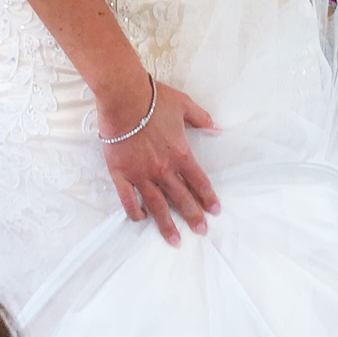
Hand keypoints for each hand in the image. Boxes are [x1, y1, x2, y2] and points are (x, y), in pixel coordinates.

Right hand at [100, 79, 219, 247]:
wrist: (123, 96)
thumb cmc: (153, 98)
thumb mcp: (184, 104)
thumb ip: (201, 118)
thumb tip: (217, 127)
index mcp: (180, 154)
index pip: (199, 182)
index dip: (208, 197)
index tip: (214, 211)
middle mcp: (163, 169)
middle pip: (182, 198)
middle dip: (193, 217)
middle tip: (201, 231)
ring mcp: (141, 174)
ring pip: (157, 205)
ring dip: (166, 225)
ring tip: (174, 240)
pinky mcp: (120, 173)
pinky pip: (127, 199)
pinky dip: (134, 212)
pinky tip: (141, 219)